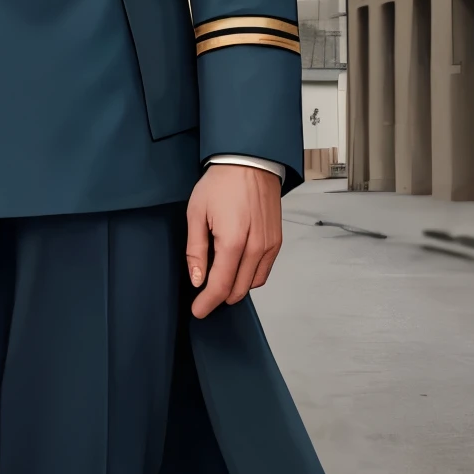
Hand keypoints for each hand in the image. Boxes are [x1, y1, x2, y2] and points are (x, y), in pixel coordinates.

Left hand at [185, 166, 281, 318]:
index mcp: (233, 241)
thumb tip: (198, 279)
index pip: (221, 286)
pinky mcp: (277, 242)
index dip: (207, 303)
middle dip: (219, 297)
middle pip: (238, 290)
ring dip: (235, 287)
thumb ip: (196, 251)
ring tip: (219, 276)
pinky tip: (236, 266)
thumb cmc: (221, 183)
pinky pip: (263, 270)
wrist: (250, 162)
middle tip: (204, 294)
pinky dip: (249, 276)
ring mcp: (270, 245)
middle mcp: (256, 248)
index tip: (197, 311)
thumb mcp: (197, 213)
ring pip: (252, 284)